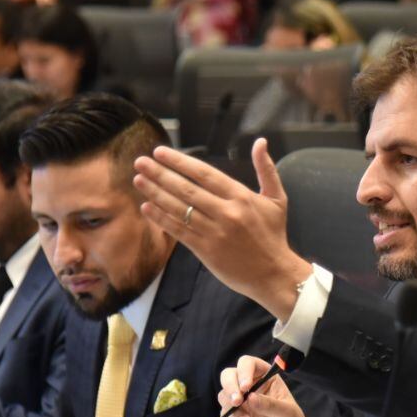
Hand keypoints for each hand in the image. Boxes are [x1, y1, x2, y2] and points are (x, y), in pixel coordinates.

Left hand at [133, 139, 311, 321]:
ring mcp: (214, 232)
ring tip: (139, 180)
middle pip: (187, 189)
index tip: (160, 152)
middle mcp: (226, 212)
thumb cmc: (273, 235)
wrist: (274, 274)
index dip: (180, 162)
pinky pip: (179, 231)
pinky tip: (147, 208)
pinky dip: (162, 219)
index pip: (204, 174)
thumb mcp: (277, 199)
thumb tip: (260, 142)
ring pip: (180, 208)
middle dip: (160, 174)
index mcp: (241, 196)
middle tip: (140, 162)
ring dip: (156, 193)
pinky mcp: (206, 251)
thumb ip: (266, 169)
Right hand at [218, 355, 325, 416]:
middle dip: (230, 385)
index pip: (249, 364)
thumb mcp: (288, 415)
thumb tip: (251, 397)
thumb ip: (270, 405)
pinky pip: (225, 414)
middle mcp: (250, 387)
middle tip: (237, 400)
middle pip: (229, 375)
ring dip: (232, 405)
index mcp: (265, 378)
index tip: (247, 386)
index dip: (245, 371)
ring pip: (224, 394)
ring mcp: (239, 402)